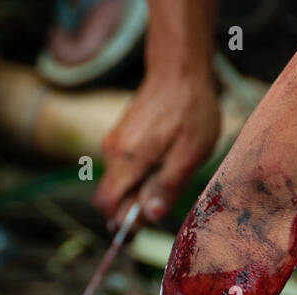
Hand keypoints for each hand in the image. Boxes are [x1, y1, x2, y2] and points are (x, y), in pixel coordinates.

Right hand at [92, 71, 220, 226]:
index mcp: (127, 160)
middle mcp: (112, 152)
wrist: (178, 70)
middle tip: (166, 191)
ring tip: (170, 166)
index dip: (122, 221)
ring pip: (119, 182)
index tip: (146, 219)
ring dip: (140, 186)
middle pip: (112, 197)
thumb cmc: (190, 110)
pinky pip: (124, 167)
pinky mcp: (119, 136)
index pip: (106, 205)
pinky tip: (163, 155)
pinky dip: (140, 171)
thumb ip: (166, 186)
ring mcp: (113, 143)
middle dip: (134, 204)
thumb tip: (148, 217)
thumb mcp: (190, 154)